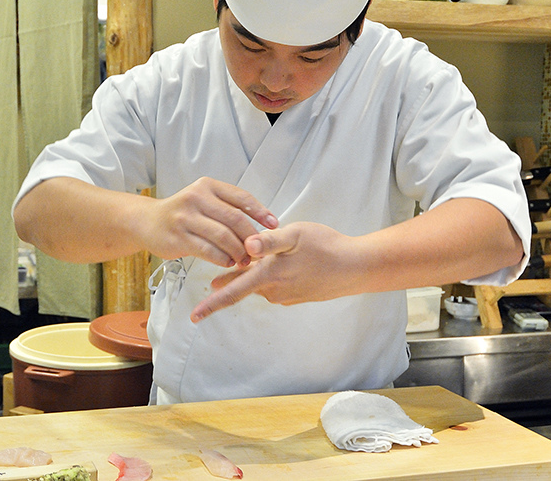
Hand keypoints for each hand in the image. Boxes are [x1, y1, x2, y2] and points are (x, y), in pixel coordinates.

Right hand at [143, 177, 277, 266]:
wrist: (146, 222)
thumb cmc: (183, 213)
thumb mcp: (204, 199)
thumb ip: (227, 207)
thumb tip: (261, 224)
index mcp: (207, 186)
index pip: (241, 197)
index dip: (261, 212)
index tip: (274, 225)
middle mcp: (196, 198)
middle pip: (235, 219)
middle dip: (251, 237)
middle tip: (259, 250)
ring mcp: (185, 218)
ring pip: (223, 236)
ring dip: (238, 251)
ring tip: (245, 260)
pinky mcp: (178, 238)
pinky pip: (208, 251)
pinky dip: (223, 259)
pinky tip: (228, 262)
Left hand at [190, 222, 360, 321]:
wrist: (356, 267)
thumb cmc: (326, 247)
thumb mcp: (295, 235)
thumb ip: (268, 241)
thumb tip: (245, 246)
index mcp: (268, 276)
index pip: (233, 293)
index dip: (212, 304)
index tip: (194, 316)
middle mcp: (274, 290)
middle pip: (244, 287)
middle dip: (230, 284)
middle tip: (213, 281)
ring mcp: (286, 295)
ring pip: (260, 285)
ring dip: (254, 275)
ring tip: (254, 258)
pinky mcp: (297, 295)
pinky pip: (275, 285)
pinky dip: (271, 276)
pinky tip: (282, 264)